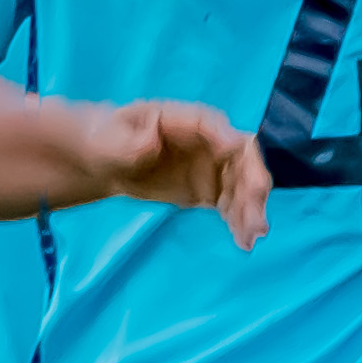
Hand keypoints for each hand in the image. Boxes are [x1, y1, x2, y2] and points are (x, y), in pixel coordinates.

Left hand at [78, 95, 270, 244]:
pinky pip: (231, 204)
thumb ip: (131, 141)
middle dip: (253, 187)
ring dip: (251, 210)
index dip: (232, 146)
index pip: (216, 127)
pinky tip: (242, 242)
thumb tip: (152, 142)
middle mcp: (208, 141)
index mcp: (186, 120)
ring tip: (250, 239)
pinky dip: (239, 221)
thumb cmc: (106, 139)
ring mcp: (211, 166)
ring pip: (242, 184)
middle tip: (256, 221)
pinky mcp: (208, 190)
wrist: (105, 159)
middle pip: (241, 159)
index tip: (241, 171)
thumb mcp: (111, 138)